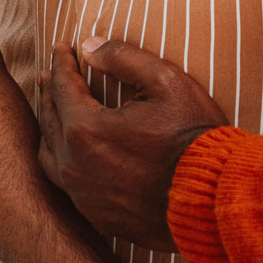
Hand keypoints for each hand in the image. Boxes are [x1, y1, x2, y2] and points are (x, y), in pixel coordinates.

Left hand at [39, 37, 227, 251]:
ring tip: (54, 114)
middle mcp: (74, 165)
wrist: (212, 198)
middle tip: (50, 75)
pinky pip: (68, 186)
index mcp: (86, 130)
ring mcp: (84, 195)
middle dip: (49, 92)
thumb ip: (124, 58)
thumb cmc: (193, 138)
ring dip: (51, 129)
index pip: (63, 87)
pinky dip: (66, 162)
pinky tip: (75, 155)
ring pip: (50, 157)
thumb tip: (90, 46)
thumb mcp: (166, 82)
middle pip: (49, 120)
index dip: (62, 63)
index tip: (62, 47)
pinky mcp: (98, 216)